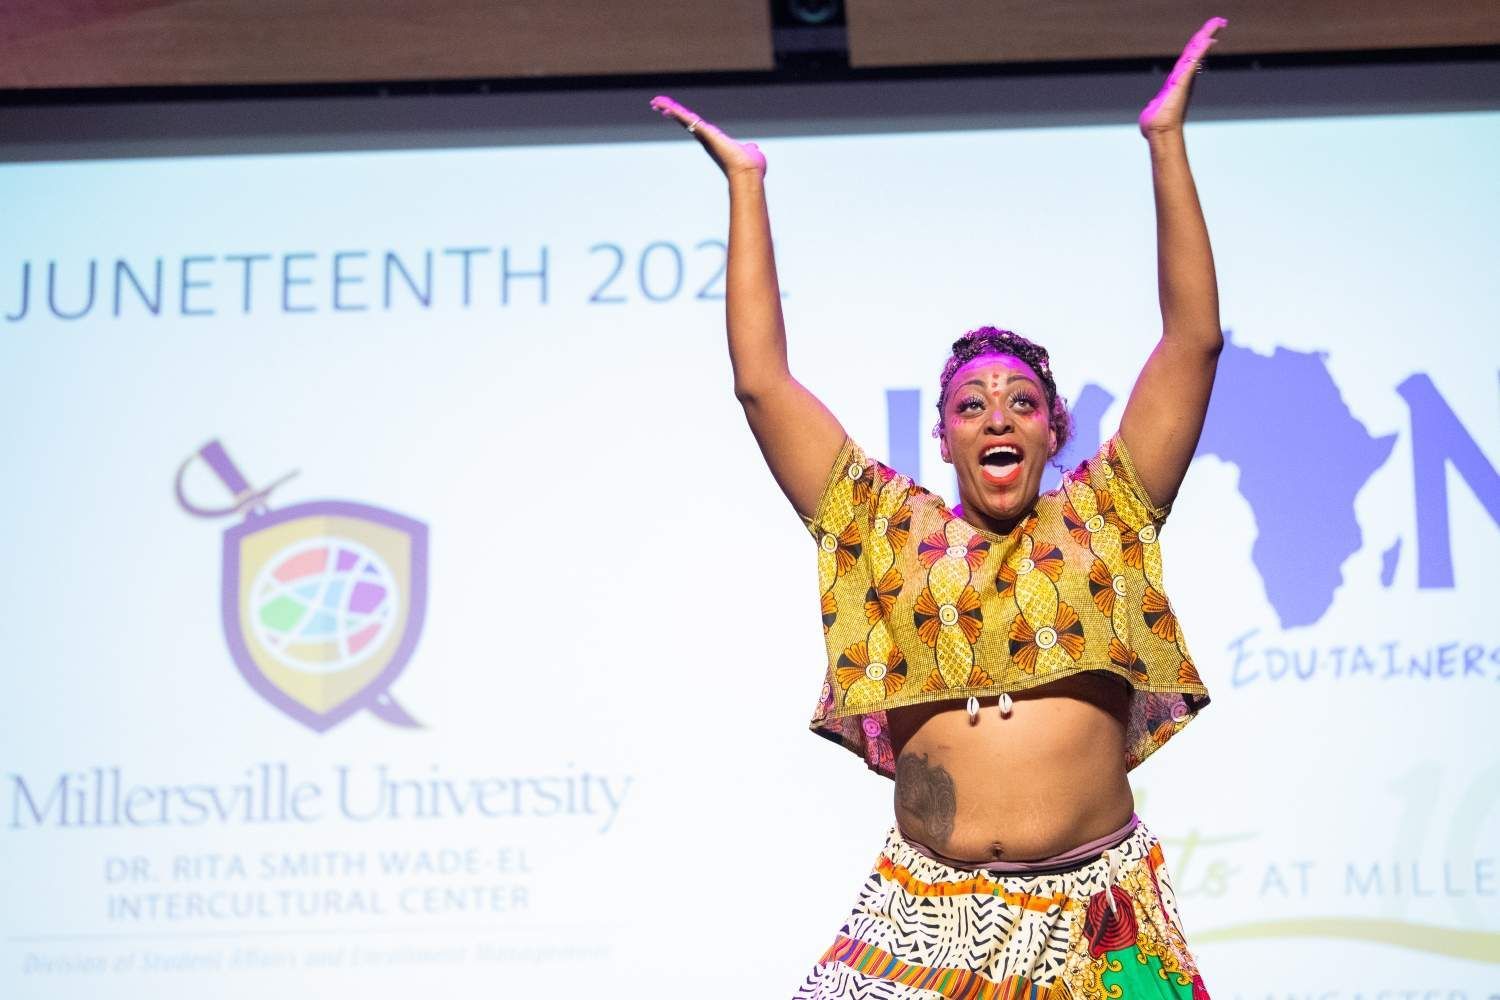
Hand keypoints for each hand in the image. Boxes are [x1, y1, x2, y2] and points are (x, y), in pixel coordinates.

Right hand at [650, 95, 766, 179]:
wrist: (748, 171)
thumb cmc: (750, 166)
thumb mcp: (749, 151)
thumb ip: (749, 148)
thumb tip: (753, 149)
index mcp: (714, 140)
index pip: (695, 125)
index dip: (684, 118)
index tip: (673, 113)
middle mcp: (705, 138)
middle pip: (685, 120)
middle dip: (671, 112)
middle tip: (657, 105)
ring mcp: (703, 135)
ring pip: (683, 118)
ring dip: (669, 108)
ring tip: (656, 101)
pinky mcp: (704, 132)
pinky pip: (687, 118)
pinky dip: (675, 110)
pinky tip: (664, 105)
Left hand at [1138, 17, 1226, 137]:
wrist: (1158, 132)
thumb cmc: (1156, 125)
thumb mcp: (1157, 107)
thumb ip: (1158, 102)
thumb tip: (1155, 105)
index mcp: (1177, 81)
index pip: (1189, 58)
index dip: (1198, 46)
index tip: (1209, 37)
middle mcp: (1183, 78)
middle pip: (1195, 50)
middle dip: (1207, 34)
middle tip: (1220, 22)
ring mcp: (1184, 79)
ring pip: (1195, 52)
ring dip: (1206, 36)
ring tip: (1218, 23)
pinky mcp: (1182, 83)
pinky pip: (1192, 63)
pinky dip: (1200, 51)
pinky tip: (1208, 40)